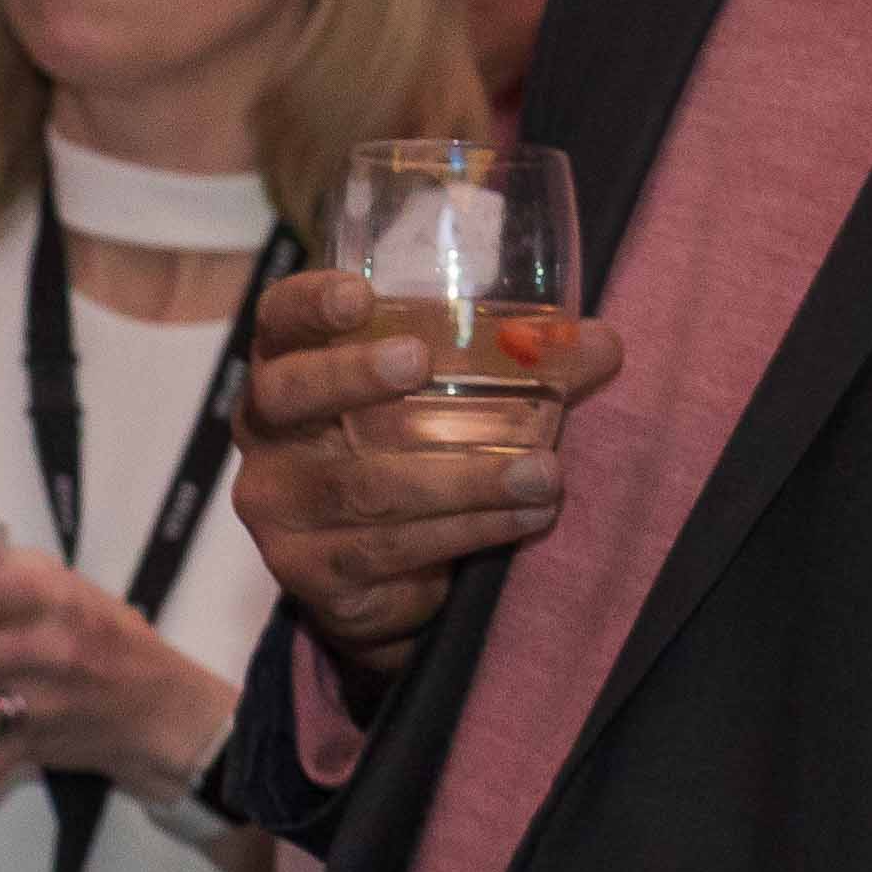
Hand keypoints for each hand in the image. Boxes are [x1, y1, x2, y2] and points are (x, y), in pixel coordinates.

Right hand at [228, 272, 621, 678]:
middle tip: (418, 362)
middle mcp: (269, 434)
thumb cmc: (413, 451)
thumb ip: (521, 365)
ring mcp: (279, 507)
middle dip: (353, 375)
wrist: (383, 577)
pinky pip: (386, 548)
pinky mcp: (308, 571)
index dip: (308, 304)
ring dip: (462, 478)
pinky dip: (466, 530)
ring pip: (363, 486)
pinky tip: (523, 518)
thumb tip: (602, 343)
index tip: (358, 294)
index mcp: (292, 367)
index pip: (279, 320)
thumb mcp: (456, 400)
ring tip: (542, 473)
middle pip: (291, 394)